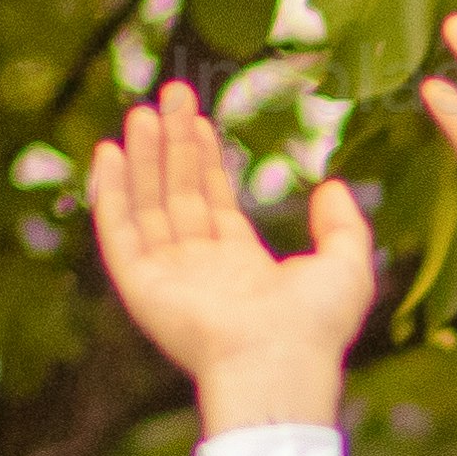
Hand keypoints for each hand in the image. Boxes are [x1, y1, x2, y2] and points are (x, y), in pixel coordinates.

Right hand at [86, 79, 375, 430]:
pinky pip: (119, 232)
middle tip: (170, 95)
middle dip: (174, 146)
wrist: (277, 361)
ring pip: (148, 206)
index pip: (214, 202)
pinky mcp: (141, 287)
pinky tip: (109, 153)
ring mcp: (168, 279)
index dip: (205, 159)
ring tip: (142, 112)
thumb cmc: (315, 325)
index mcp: (242, 268)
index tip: (199, 118)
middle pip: (178, 195)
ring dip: (143, 159)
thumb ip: (343, 226)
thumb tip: (333, 186)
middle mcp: (201, 272)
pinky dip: (111, 192)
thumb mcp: (347, 265)